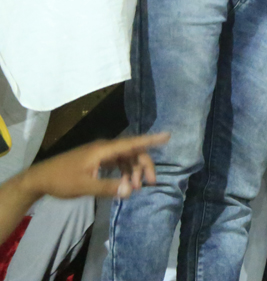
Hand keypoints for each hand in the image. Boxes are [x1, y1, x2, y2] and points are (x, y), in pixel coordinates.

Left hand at [20, 133, 169, 200]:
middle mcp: (104, 148)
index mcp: (103, 150)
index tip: (168, 135)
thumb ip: (108, 187)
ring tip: (135, 189)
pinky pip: (117, 162)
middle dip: (143, 165)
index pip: (132, 142)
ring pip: (125, 158)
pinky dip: (124, 172)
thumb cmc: (61, 180)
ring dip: (133, 171)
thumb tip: (130, 190)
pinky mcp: (96, 160)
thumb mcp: (84, 186)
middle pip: (132, 152)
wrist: (39, 179)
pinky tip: (124, 184)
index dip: (150, 139)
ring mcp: (100, 153)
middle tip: (150, 183)